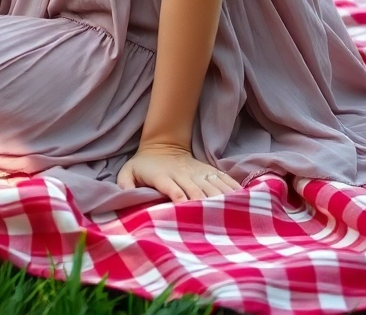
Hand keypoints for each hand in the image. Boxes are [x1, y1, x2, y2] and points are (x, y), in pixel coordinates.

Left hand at [117, 142, 242, 201]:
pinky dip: (232, 188)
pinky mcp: (206, 171)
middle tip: (214, 219)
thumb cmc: (143, 165)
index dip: (178, 196)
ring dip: (220, 197)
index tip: (185, 206)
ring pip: (211, 185)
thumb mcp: (128, 172)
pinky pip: (222, 179)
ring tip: (232, 211)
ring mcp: (196, 172)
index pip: (172, 187)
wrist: (162, 144)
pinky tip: (242, 198)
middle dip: (204, 203)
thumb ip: (125, 184)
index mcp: (163, 176)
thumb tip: (124, 196)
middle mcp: (182, 174)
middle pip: (195, 189)